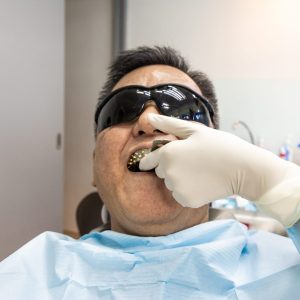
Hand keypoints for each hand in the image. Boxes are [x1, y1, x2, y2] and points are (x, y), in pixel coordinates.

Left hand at [140, 113, 299, 226]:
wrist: (243, 169)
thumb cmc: (219, 145)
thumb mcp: (194, 130)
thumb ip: (169, 124)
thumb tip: (149, 119)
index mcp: (167, 154)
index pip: (149, 160)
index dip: (154, 159)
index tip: (158, 160)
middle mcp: (168, 173)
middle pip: (161, 171)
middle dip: (171, 166)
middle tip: (192, 161)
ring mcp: (177, 189)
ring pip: (171, 184)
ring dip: (180, 179)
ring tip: (200, 171)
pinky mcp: (186, 201)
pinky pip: (180, 195)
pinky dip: (188, 191)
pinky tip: (202, 183)